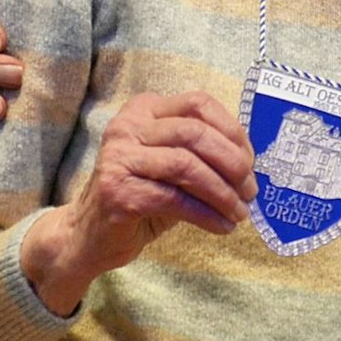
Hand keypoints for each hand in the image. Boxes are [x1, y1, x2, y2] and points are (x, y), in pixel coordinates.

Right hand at [21, 92, 257, 314]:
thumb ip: (204, 154)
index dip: (232, 131)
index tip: (250, 162)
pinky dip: (206, 214)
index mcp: (144, 110)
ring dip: (222, 192)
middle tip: (250, 191)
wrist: (90, 236)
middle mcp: (128, 127)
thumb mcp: (174, 167)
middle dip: (232, 163)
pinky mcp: (119, 192)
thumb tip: (250, 161)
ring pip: (187, 166)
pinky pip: (176, 199)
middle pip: (195, 133)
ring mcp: (119, 157)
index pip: (199, 104)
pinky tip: (221, 226)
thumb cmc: (141, 197)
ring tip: (239, 212)